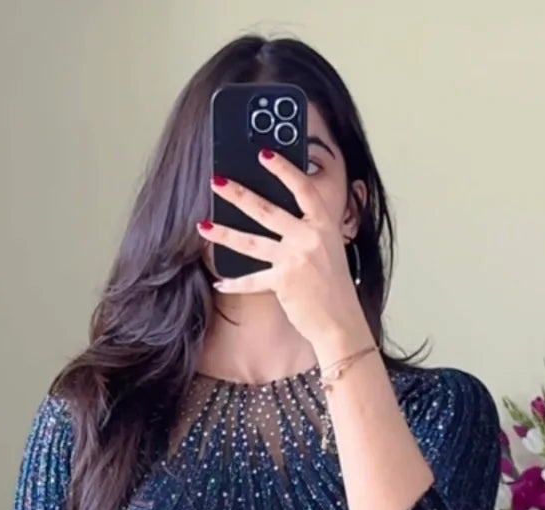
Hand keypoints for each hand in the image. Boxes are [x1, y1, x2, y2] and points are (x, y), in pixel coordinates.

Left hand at [200, 151, 368, 357]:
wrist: (341, 320)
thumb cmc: (335, 285)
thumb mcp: (329, 248)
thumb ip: (310, 229)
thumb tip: (278, 215)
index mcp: (324, 223)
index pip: (302, 188)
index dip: (283, 169)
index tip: (263, 154)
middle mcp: (309, 237)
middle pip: (267, 210)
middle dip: (238, 195)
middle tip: (216, 182)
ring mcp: (295, 259)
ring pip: (252, 242)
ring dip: (225, 233)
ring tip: (203, 225)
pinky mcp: (283, 282)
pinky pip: (252, 280)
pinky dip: (235, 283)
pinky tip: (219, 280)